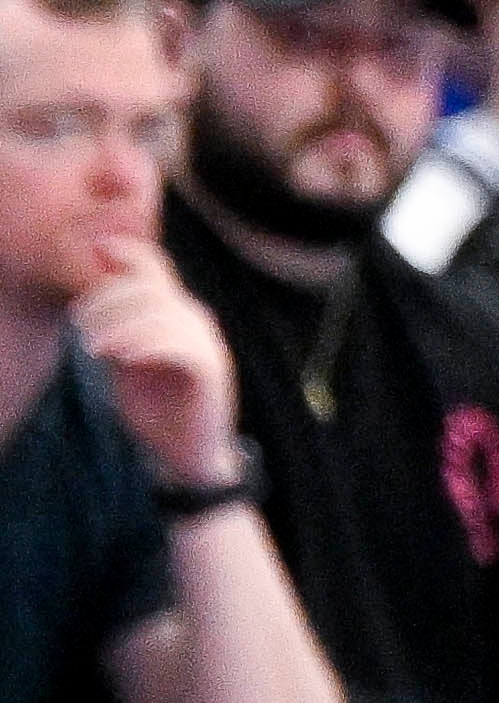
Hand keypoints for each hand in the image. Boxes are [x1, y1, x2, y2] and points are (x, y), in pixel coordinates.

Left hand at [65, 239, 237, 486]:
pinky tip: (125, 358)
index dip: (132, 252)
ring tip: (95, 350)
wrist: (186, 454)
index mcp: (176, 315)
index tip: (102, 247)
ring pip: (163, 314)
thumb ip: (118, 331)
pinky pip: (180, 346)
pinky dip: (148, 346)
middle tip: (81, 328)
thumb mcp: (126, 361)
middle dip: (108, 302)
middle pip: (151, 289)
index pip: (158, 270)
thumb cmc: (155, 410)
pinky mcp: (212, 370)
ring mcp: (208, 345)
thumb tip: (91, 304)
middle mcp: (196, 322)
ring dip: (121, 327)